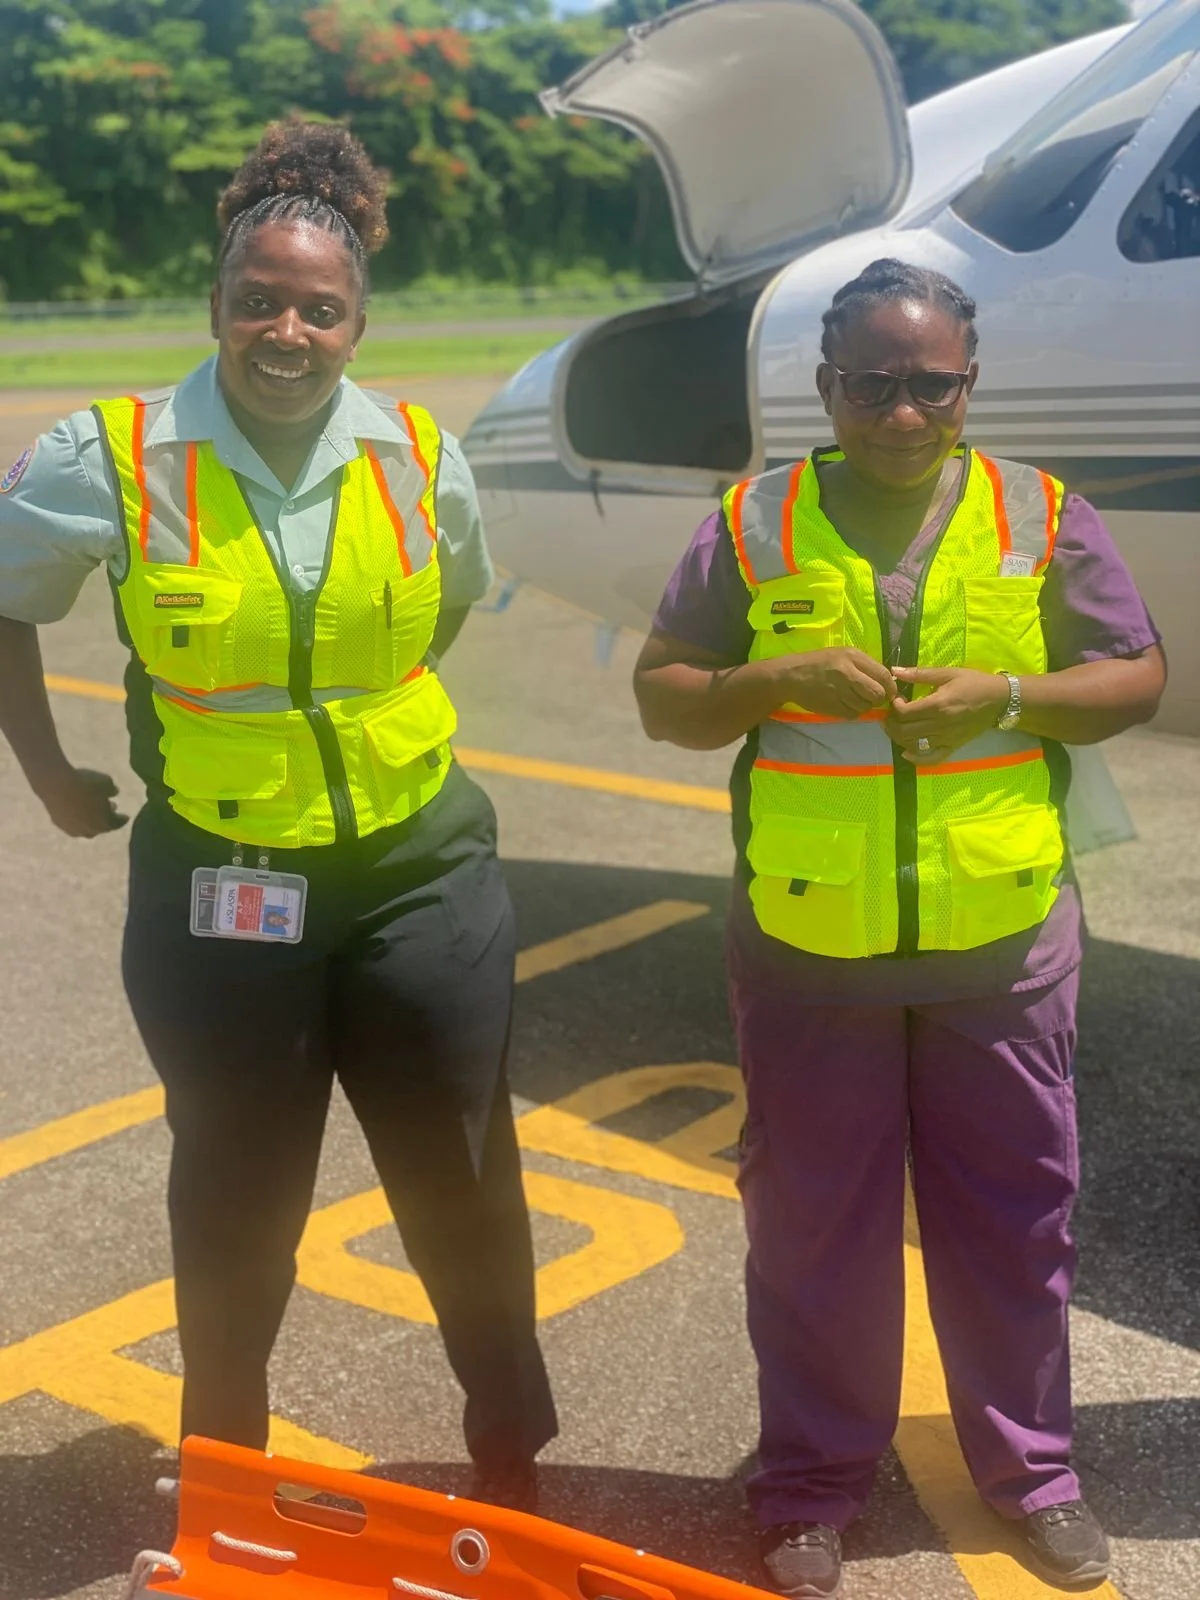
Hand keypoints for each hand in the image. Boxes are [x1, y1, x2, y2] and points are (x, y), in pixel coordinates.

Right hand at [34, 766, 127, 836]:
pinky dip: (77, 818)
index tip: (126, 816)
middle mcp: (89, 831)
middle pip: (100, 827)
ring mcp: (73, 829)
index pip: (116, 823)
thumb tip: (114, 793)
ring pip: (84, 827)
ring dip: (89, 819)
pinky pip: (72, 823)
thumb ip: (112, 789)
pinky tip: (76, 810)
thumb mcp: (106, 782)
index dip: (122, 819)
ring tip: (90, 808)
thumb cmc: (86, 784)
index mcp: (105, 823)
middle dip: (105, 819)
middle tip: (109, 810)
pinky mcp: (58, 824)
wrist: (56, 785)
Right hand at [775, 648, 899, 719]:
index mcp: (853, 656)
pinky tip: (843, 704)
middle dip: (878, 699)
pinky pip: (853, 714)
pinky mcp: (832, 706)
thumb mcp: (843, 655)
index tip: (887, 691)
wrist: (791, 676)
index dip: (890, 687)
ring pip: (866, 706)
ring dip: (863, 706)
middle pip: (877, 693)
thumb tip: (887, 681)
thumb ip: (865, 666)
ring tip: (852, 699)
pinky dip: (852, 712)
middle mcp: (848, 673)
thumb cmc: (819, 663)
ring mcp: (839, 691)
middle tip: (870, 697)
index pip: (883, 675)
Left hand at [887, 667, 1009, 762]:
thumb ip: (920, 673)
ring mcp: (947, 738)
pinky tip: (907, 753)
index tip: (896, 699)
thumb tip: (894, 671)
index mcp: (938, 705)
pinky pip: (933, 759)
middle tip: (892, 715)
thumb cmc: (974, 683)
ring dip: (899, 738)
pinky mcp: (953, 746)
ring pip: (913, 746)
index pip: (905, 712)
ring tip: (897, 727)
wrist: (1000, 699)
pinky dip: (917, 759)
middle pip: (905, 731)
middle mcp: (940, 725)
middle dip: (891, 724)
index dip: (894, 706)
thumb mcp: (948, 673)